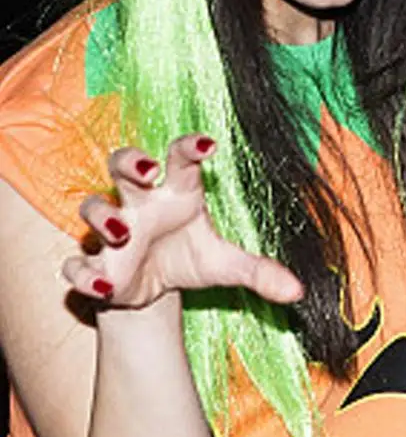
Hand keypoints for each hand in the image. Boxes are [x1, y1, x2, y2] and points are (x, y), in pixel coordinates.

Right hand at [62, 135, 303, 307]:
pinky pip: (76, 263)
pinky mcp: (95, 266)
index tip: (209, 144)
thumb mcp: (224, 264)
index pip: (180, 159)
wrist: (152, 292)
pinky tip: (103, 283)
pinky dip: (84, 272)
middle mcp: (142, 203)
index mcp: (177, 192)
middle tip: (145, 170)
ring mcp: (114, 231)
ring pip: (94, 207)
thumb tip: (298, 291)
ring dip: (104, 217)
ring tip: (123, 232)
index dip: (190, 146)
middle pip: (123, 164)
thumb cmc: (188, 257)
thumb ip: (259, 271)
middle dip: (129, 162)